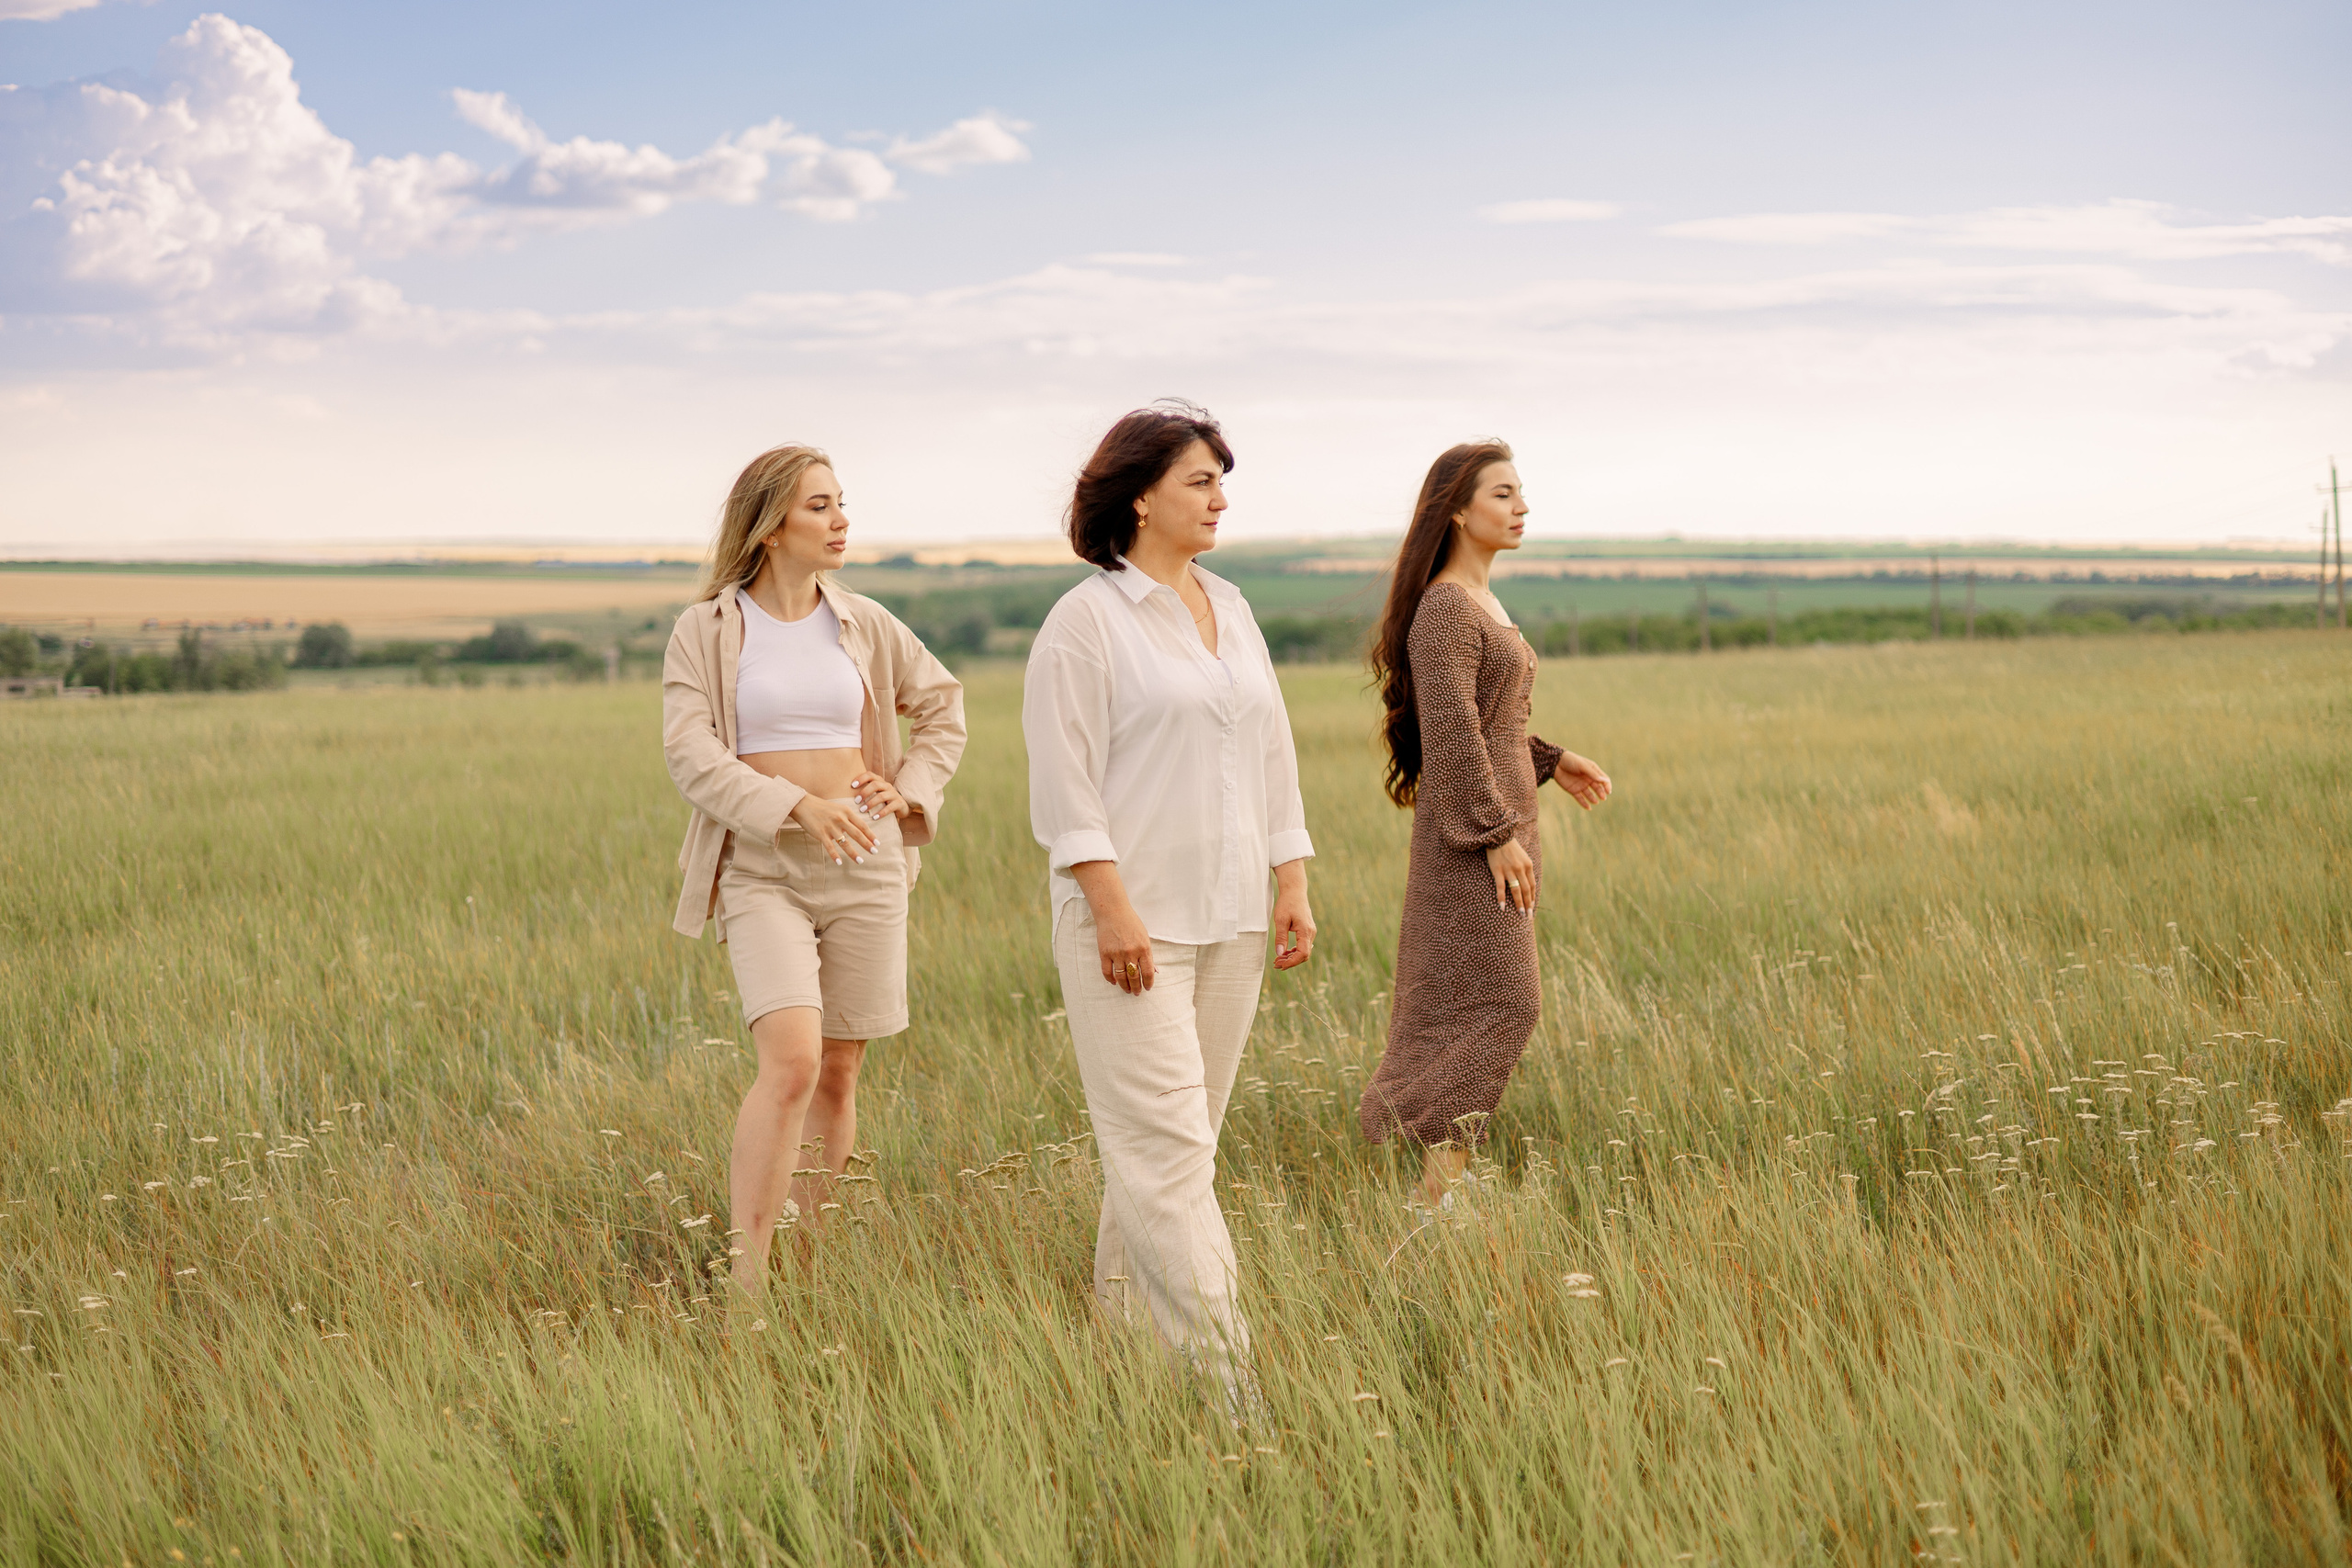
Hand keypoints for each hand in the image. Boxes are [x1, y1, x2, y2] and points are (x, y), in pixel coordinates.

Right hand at [789, 794, 877, 864]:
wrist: (803, 804)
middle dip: (867, 844)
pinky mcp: (820, 833)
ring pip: (844, 843)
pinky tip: (839, 863)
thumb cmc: (822, 807)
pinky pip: (829, 847)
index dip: (871, 835)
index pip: (862, 825)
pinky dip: (834, 855)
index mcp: (846, 812)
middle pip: (857, 834)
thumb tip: (860, 829)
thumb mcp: (839, 808)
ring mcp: (830, 827)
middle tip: (875, 852)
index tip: (877, 843)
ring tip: (860, 861)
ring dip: (853, 853)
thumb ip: (849, 818)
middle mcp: (840, 819)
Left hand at [850, 772, 908, 820]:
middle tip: (856, 801)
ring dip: (871, 803)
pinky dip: (881, 812)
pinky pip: (890, 807)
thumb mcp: (874, 794)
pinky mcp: (900, 803)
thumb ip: (864, 792)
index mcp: (879, 781)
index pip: (870, 775)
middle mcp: (887, 786)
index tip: (852, 786)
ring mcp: (894, 794)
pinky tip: (874, 818)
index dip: (861, 778)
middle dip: (864, 793)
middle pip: (875, 785)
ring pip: (882, 796)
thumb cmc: (882, 801)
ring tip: (863, 811)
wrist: (901, 807)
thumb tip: (843, 794)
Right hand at [1071, 861, 1153, 994]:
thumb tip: (1153, 970)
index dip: (1148, 983)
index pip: (1148, 972)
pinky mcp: (1104, 953)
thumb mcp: (1144, 937)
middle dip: (1136, 987)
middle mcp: (1131, 953)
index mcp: (1143, 948)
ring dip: (1125, 986)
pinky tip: (1114, 982)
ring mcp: (1116, 954)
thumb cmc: (1131, 924)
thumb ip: (1148, 954)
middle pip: (1134, 977)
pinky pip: (1107, 971)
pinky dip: (1111, 979)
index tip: (1147, 988)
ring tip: (1127, 990)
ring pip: (1121, 977)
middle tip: (1137, 993)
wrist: (1113, 912)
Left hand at [1270, 863, 1314, 970]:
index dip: (1292, 962)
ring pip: (1303, 951)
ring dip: (1291, 957)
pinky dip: (1294, 951)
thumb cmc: (1287, 903)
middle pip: (1304, 955)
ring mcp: (1310, 932)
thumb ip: (1281, 937)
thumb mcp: (1280, 920)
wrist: (1295, 891)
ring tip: (1277, 959)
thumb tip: (1279, 954)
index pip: (1302, 953)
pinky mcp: (1308, 931)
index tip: (1280, 965)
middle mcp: (1311, 933)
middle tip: (1275, 964)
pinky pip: (1303, 945)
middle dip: (1290, 962)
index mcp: (1305, 930)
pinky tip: (1284, 953)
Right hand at [1486, 836, 1535, 913]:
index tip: (1532, 907)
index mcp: (1528, 865)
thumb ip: (1526, 869)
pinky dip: (1502, 898)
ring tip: (1520, 913)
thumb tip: (1528, 883)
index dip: (1532, 897)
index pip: (1532, 885)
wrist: (1498, 836)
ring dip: (1519, 903)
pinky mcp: (1498, 871)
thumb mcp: (1523, 857)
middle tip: (1528, 915)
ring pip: (1516, 891)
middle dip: (1528, 904)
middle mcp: (1520, 869)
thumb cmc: (1510, 847)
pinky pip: (1501, 887)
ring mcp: (1509, 870)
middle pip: (1526, 890)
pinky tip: (1502, 907)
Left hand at [1554, 751, 1611, 809]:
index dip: (1607, 785)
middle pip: (1597, 788)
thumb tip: (1605, 781)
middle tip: (1603, 798)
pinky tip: (1588, 808)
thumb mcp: (1582, 766)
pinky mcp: (1573, 790)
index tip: (1608, 791)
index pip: (1603, 779)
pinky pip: (1580, 798)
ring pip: (1589, 794)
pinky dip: (1584, 803)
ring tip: (1596, 802)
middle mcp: (1588, 779)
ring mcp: (1581, 785)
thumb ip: (1592, 774)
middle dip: (1601, 793)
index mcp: (1593, 771)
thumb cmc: (1570, 761)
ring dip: (1593, 799)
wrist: (1555, 763)